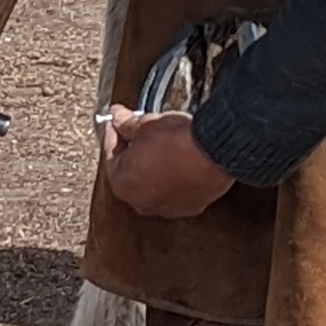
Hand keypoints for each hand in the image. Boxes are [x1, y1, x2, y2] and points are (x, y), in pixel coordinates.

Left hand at [95, 108, 233, 219]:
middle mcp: (142, 202)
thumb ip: (127, 124)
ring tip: (162, 145)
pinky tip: (179, 161)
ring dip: (154, 167)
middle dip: (133, 153)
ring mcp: (168, 208)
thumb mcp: (146, 125)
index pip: (111, 156)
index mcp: (123, 183)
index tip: (116, 123)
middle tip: (137, 132)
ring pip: (153, 185)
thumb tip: (119, 118)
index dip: (114, 135)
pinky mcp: (191, 207)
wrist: (215, 153)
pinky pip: (176, 191)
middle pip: (131, 174)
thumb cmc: (178, 141)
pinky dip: (174, 178)